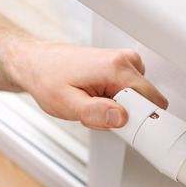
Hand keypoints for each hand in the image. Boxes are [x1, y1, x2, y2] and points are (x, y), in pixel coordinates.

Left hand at [9, 41, 167, 129]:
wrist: (36, 63)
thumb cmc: (47, 79)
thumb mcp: (67, 104)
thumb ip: (95, 113)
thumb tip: (122, 118)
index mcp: (115, 67)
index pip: (149, 100)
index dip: (137, 120)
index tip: (121, 127)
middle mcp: (123, 60)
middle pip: (144, 100)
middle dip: (124, 115)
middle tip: (97, 114)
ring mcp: (122, 61)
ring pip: (136, 98)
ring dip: (117, 108)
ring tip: (92, 104)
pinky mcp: (119, 66)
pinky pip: (128, 92)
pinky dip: (113, 100)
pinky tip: (95, 98)